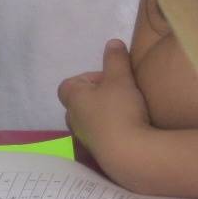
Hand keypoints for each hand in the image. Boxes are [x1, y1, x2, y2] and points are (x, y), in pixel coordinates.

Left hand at [59, 39, 151, 167]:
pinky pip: (99, 139)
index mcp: (73, 99)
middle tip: (119, 95)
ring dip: (103, 116)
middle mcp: (72, 119)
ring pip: (88, 122)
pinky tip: (128, 132)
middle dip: (96, 98)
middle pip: (78, 104)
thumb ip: (116, 59)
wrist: (128, 155)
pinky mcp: (96, 156)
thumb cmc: (120, 111)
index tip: (109, 80)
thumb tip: (112, 43)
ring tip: (126, 114)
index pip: (68, 84)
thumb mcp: (121, 78)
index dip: (87, 79)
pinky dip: (110, 133)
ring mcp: (83, 140)